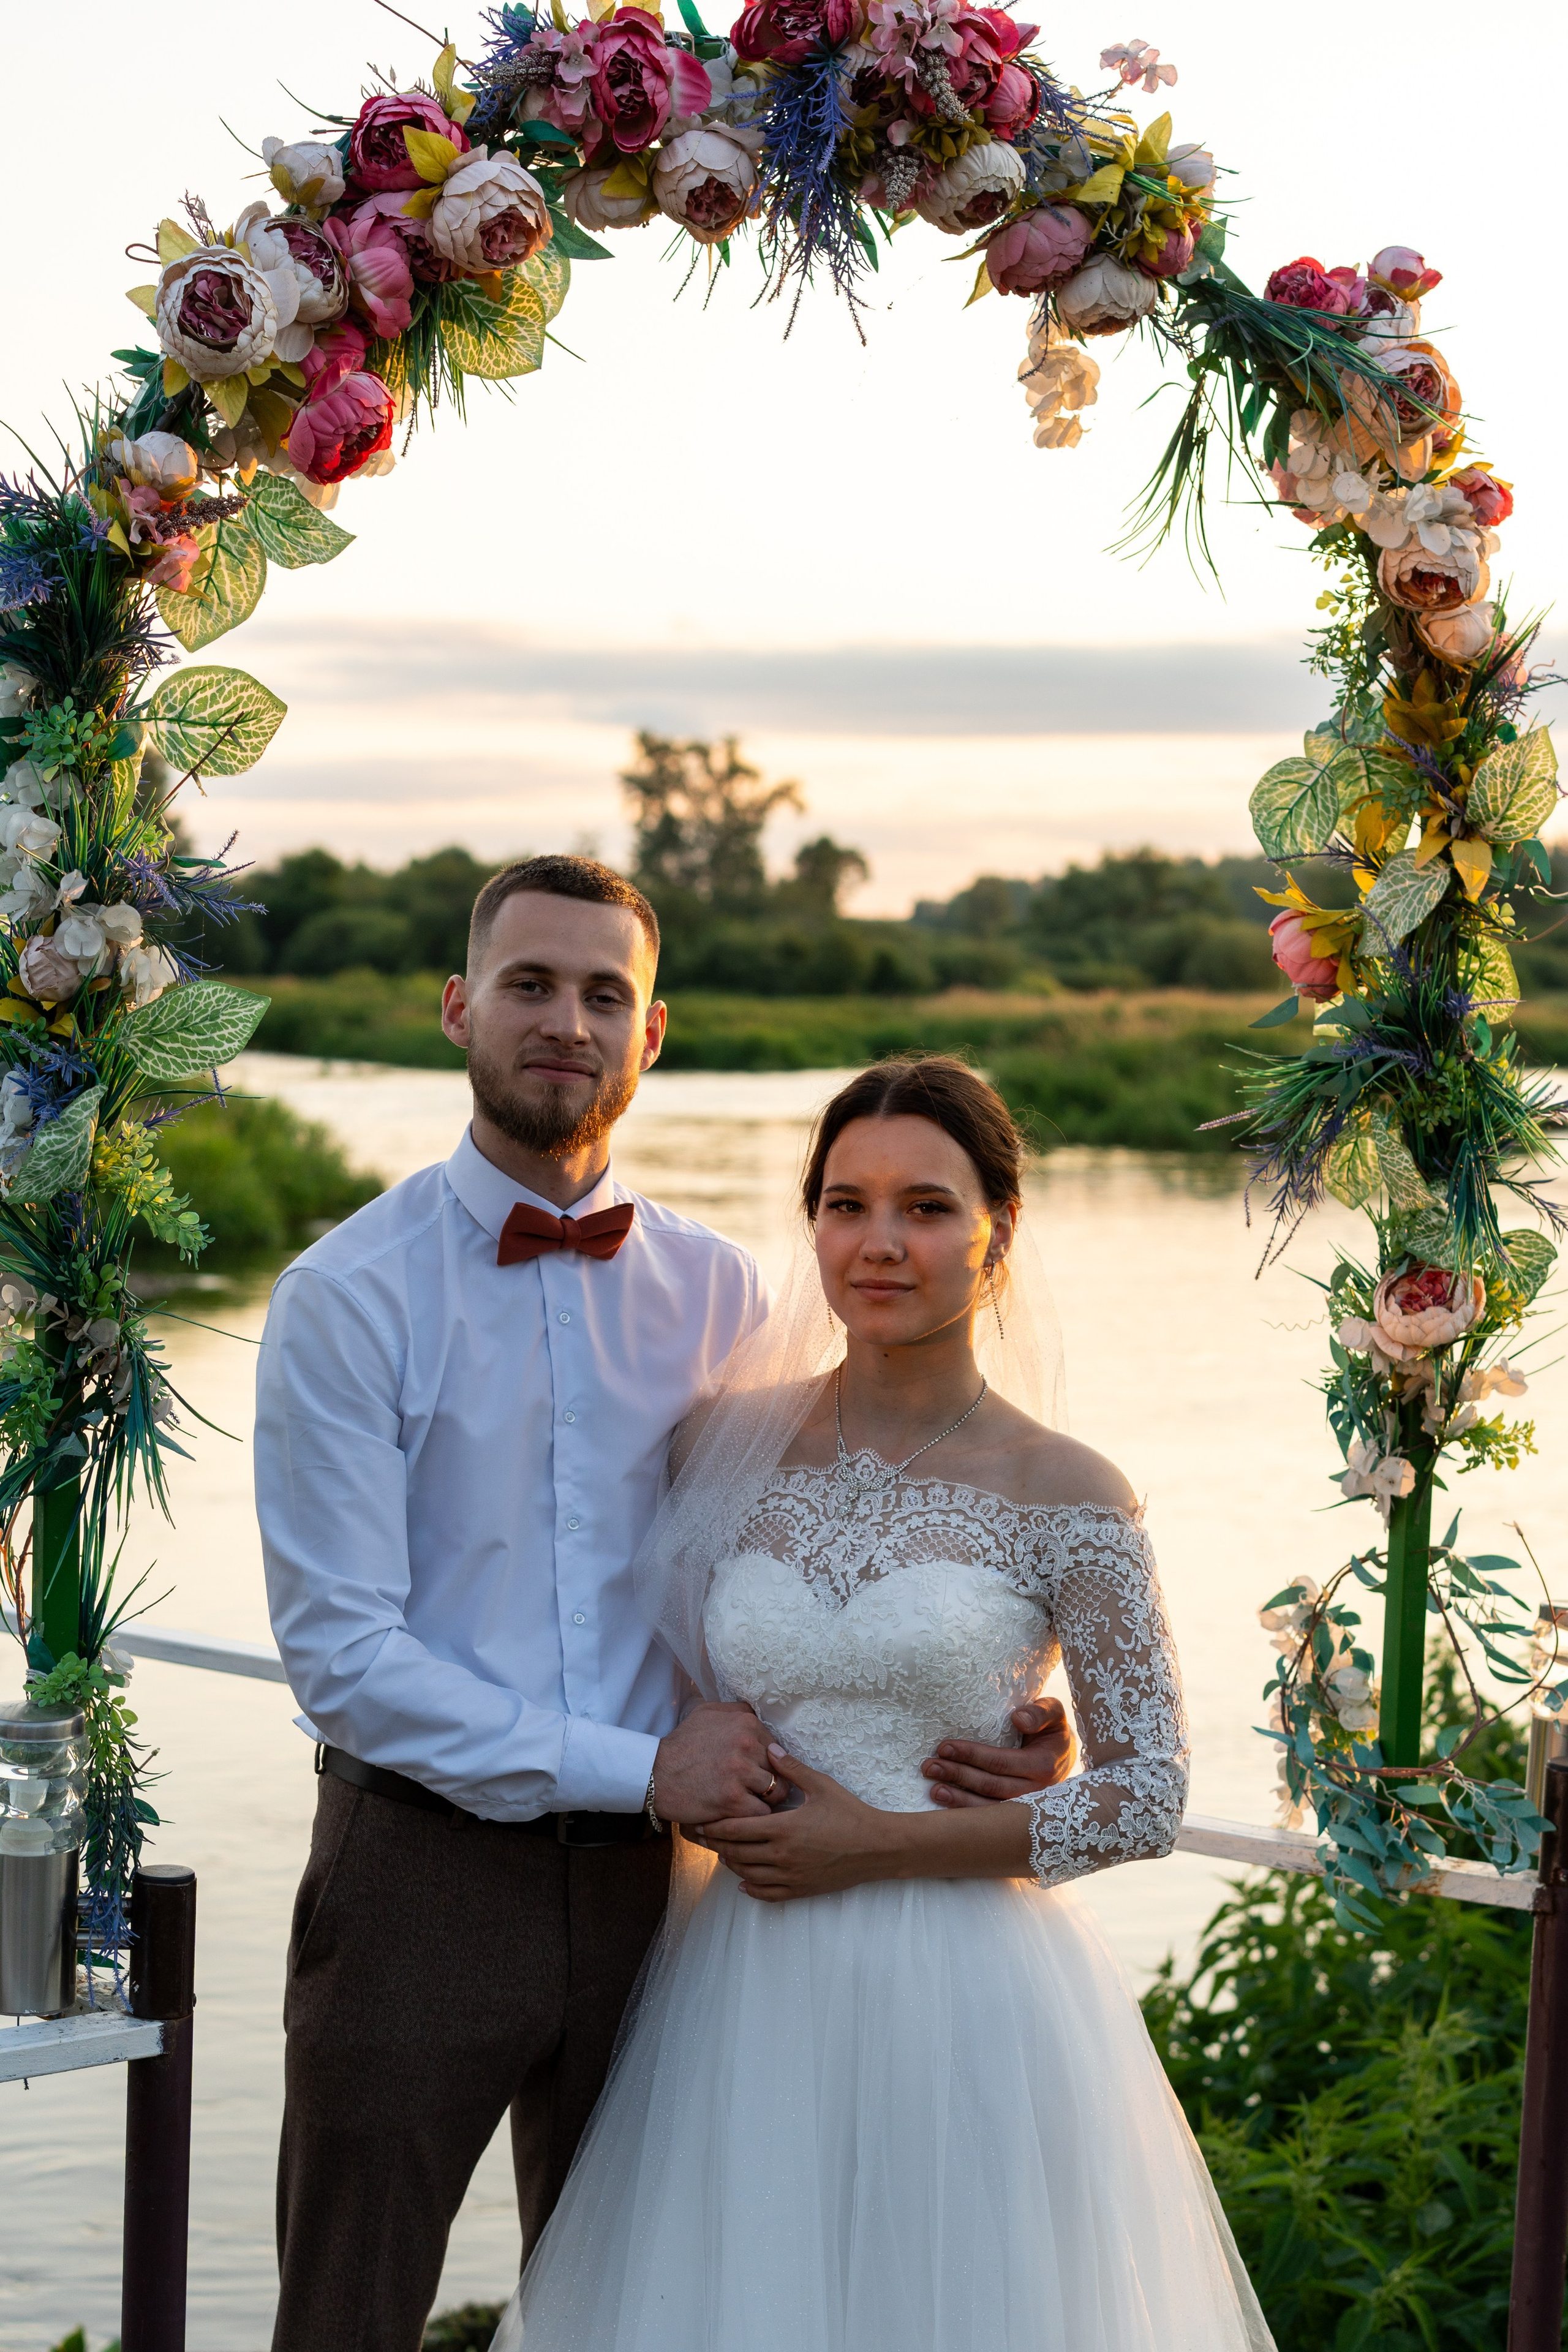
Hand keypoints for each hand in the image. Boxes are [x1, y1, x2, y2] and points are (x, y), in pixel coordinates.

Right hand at [652, 1701, 781, 1824]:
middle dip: (770, 1781)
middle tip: (756, 1789)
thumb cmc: (682, 1744)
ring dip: (766, 1800)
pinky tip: (742, 1814)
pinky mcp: (733, 1801)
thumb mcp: (707, 1713)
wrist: (655, 1774)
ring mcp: (740, 1773)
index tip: (757, 1771)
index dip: (769, 1762)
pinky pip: (762, 1813)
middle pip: (780, 1769)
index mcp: (745, 1723)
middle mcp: (746, 1745)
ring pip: (776, 1792)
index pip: (777, 1747)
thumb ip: (737, 1711)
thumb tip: (759, 1715)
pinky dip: (755, 1817)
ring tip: (752, 1803)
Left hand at [697, 1746, 890, 1900]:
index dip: (715, 1827)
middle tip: (702, 1838)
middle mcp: (782, 1855)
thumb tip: (769, 1747)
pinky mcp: (802, 1889)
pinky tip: (744, 1884)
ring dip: (731, 1865)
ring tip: (721, 1854)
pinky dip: (752, 1890)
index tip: (700, 1821)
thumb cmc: (850, 1813)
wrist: (877, 1847)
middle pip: (737, 1853)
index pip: (738, 1830)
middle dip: (716, 1845)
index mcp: (784, 1829)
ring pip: (749, 1875)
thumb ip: (792, 1768)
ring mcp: (791, 1875)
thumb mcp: (821, 1785)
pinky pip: (769, 1894)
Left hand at [920, 1697, 1075, 1808]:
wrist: (1064, 1759)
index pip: (1001, 1762)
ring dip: (959, 1800)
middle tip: (929, 1767)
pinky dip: (968, 1814)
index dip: (972, 1755)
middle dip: (958, 1776)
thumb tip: (1018, 1718)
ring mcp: (1027, 1809)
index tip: (944, 1747)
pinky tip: (946, 1808)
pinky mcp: (1017, 1818)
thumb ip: (1041, 1712)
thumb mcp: (1055, 1714)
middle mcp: (1037, 1792)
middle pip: (991, 1786)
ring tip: (933, 1789)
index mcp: (1044, 1766)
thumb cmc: (1052, 1732)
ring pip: (989, 1809)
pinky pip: (991, 1820)